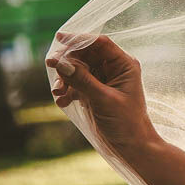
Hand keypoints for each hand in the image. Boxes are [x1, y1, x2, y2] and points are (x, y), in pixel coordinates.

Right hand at [46, 31, 158, 154]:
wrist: (131, 145)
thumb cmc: (125, 121)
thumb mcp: (102, 99)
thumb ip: (81, 79)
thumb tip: (57, 61)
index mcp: (124, 64)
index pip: (100, 43)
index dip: (79, 39)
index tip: (58, 39)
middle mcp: (114, 68)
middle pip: (84, 54)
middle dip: (68, 62)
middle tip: (53, 71)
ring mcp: (103, 79)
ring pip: (77, 68)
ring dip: (64, 79)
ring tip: (59, 94)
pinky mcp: (93, 91)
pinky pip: (75, 83)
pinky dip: (67, 90)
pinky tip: (64, 102)